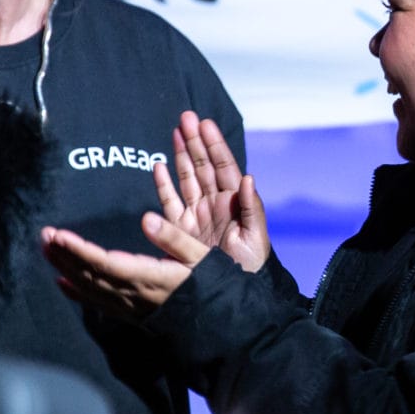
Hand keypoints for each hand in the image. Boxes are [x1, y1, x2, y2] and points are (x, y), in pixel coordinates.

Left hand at [41, 217, 211, 320]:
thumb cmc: (211, 284)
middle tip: (45, 234)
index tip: (60, 235)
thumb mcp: (200, 255)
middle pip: (91, 275)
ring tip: (47, 248)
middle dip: (65, 255)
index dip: (80, 251)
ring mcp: (129, 307)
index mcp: (149, 277)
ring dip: (65, 268)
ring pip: (89, 288)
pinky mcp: (129, 313)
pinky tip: (60, 282)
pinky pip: (97, 304)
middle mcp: (134, 295)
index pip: (106, 263)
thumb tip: (147, 218)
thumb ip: (173, 237)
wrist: (216, 321)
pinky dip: (76, 292)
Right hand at [152, 112, 271, 272]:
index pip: (223, 167)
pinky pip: (170, 202)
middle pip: (203, 167)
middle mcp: (215, 204)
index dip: (214, 145)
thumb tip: (249, 179)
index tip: (205, 123)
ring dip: (182, 155)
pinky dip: (164, 184)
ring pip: (187, 179)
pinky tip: (159, 166)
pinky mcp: (180, 230)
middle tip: (186, 117)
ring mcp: (196, 215)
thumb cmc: (251, 267)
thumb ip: (252, 209)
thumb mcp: (255, 239)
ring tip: (177, 131)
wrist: (232, 296)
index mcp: (234, 203)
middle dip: (196, 142)